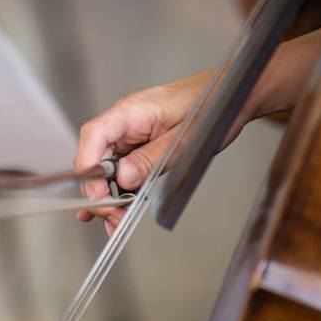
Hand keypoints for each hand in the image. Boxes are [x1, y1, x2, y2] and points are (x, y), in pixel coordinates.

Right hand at [74, 26, 320, 234]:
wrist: (233, 95)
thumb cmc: (214, 105)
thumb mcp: (183, 140)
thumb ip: (150, 159)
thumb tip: (121, 179)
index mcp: (131, 112)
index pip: (94, 136)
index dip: (87, 167)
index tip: (94, 196)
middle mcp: (125, 122)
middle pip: (95, 158)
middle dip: (99, 193)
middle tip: (112, 218)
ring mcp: (131, 135)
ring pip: (107, 169)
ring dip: (108, 198)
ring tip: (116, 225)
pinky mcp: (140, 146)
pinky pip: (123, 170)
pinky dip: (121, 192)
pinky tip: (119, 213)